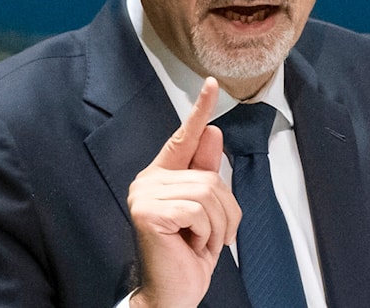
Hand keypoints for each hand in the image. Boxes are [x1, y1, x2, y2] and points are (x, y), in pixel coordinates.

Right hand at [127, 77, 240, 307]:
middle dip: (224, 211)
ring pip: (207, 193)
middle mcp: (148, 180)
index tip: (212, 84)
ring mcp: (144, 195)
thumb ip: (206, 173)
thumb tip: (213, 132)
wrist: (173, 294)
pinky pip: (197, 210)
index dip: (199, 110)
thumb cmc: (188, 255)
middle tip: (211, 237)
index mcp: (162, 176)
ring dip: (217, 225)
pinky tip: (190, 246)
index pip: (184, 137)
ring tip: (200, 243)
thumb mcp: (207, 212)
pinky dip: (205, 232)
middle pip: (210, 176)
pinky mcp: (147, 211)